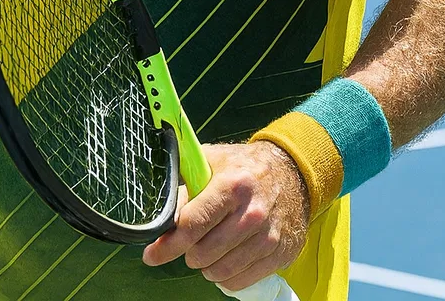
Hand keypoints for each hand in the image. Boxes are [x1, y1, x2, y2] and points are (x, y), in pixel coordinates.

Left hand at [142, 142, 309, 292]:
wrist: (291, 173)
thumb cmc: (243, 168)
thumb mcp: (210, 164)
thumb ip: (186, 189)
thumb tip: (161, 216)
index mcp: (232, 186)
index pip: (192, 225)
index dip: (168, 244)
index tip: (152, 255)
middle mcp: (253, 213)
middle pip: (204, 253)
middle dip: (188, 253)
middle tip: (190, 243)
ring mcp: (269, 236)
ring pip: (221, 270)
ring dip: (206, 266)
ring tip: (207, 251)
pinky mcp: (280, 254)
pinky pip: (242, 280)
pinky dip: (226, 276)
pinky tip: (224, 260)